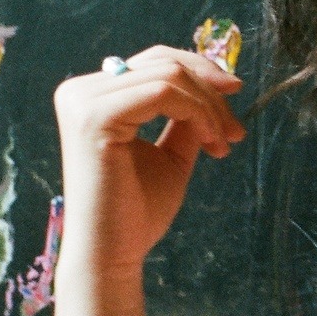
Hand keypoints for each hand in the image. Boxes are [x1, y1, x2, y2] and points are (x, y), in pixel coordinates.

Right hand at [53, 46, 245, 280]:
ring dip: (209, 107)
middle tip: (236, 129)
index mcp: (92, 95)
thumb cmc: (138, 211)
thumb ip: (186, 117)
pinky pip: (162, 94)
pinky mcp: (94, 118)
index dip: (200, 72)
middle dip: (211, 89)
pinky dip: (197, 113)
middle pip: (163, 62)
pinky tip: (210, 143)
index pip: (154, 61)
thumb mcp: (171, 153)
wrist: (114, 254)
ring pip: (168, 76)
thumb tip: (216, 86)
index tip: (235, 95)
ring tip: (223, 143)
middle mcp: (80, 91)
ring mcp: (83, 101)